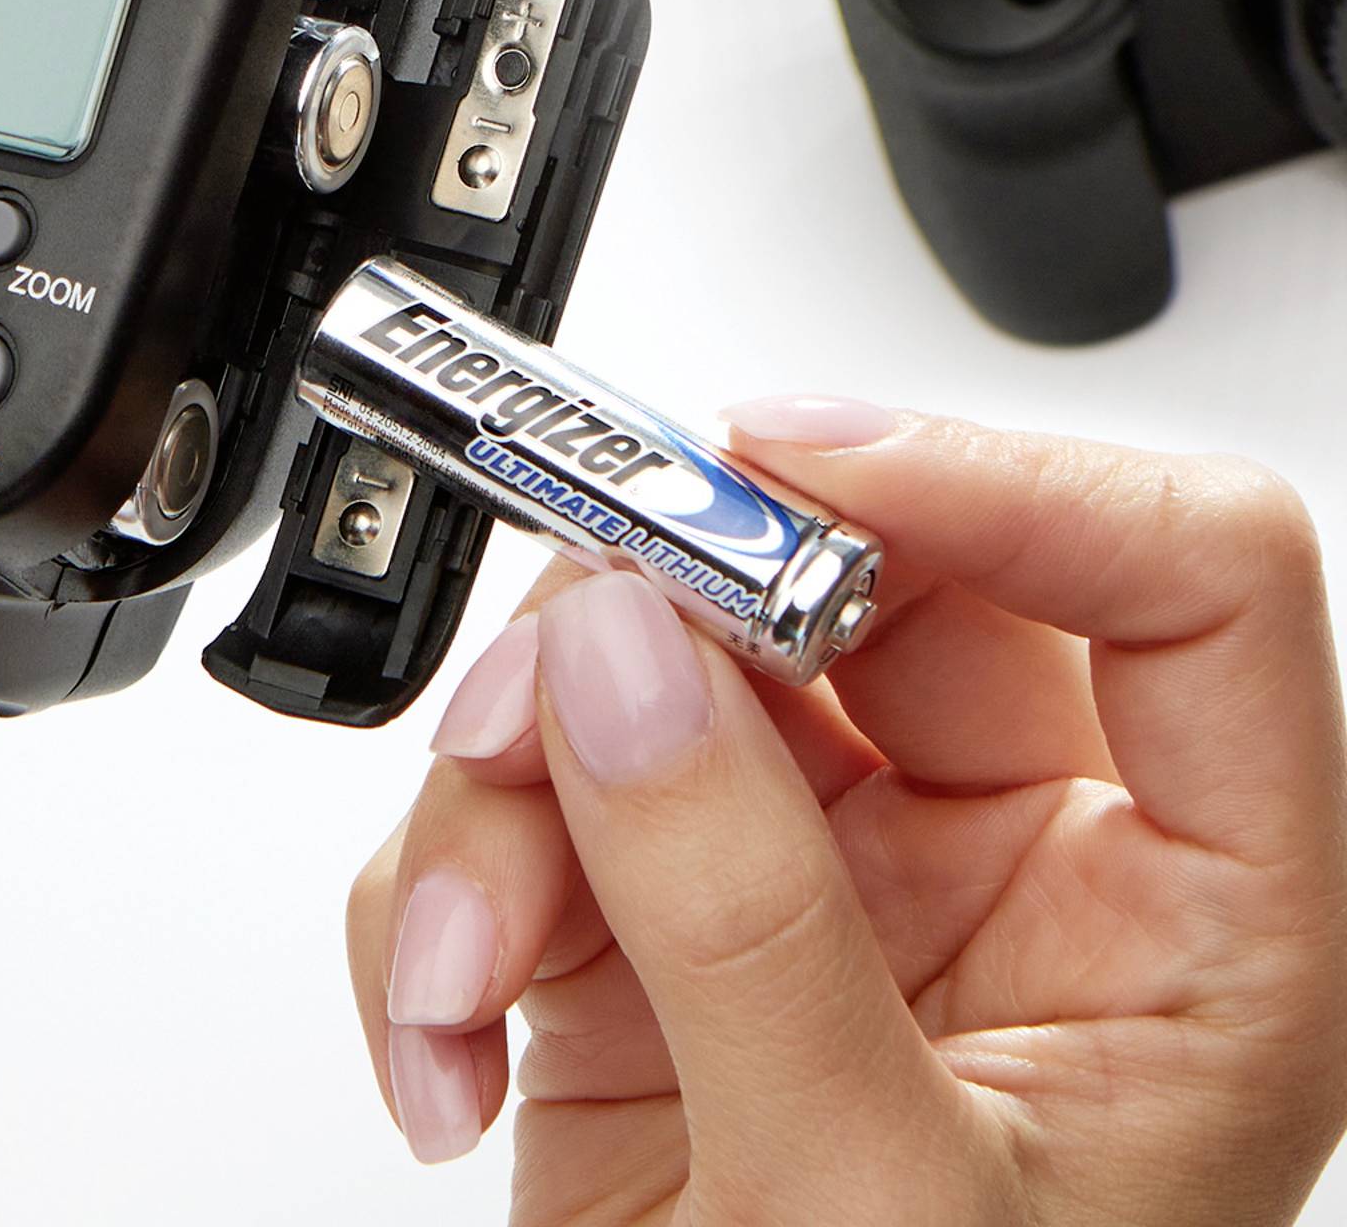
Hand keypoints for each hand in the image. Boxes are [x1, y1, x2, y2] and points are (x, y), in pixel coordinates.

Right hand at [347, 404, 1346, 1224]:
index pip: (1178, 587)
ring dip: (513, 791)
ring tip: (470, 965)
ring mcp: (813, 873)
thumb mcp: (859, 1212)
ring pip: (652, 667)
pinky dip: (446, 889)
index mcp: (1177, 920)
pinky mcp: (648, 910)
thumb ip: (745, 922)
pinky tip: (451, 1030)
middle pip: (852, 587)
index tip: (792, 472)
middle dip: (664, 625)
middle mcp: (1001, 862)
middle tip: (547, 678)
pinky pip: (524, 791)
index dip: (1006, 481)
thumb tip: (626, 660)